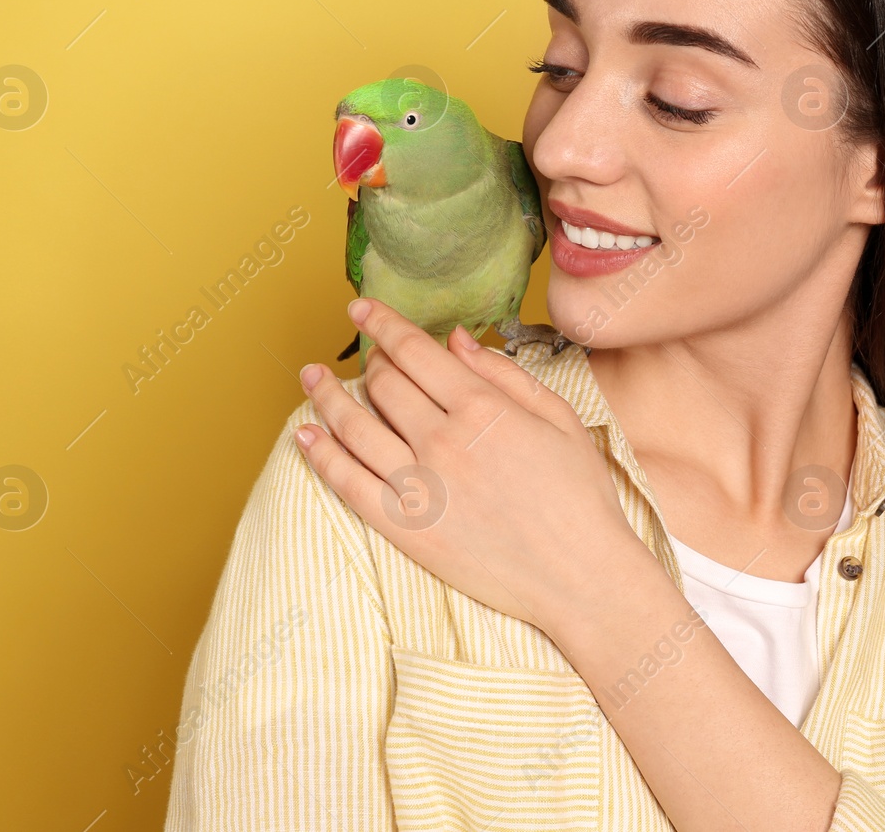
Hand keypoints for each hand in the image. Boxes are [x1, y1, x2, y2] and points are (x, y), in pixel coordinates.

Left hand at [293, 298, 646, 636]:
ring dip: (326, 396)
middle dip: (369, 360)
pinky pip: (347, 483)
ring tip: (311, 378)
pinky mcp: (405, 528)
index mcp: (483, 408)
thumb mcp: (558, 418)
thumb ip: (503, 373)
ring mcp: (419, 486)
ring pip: (354, 427)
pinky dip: (320, 455)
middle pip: (384, 384)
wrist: (580, 575)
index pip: (415, 352)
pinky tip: (304, 435)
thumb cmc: (579, 495)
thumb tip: (455, 340)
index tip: (362, 308)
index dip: (382, 324)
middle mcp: (443, 441)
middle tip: (365, 354)